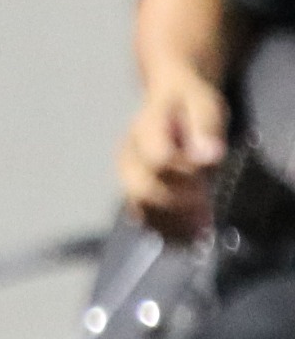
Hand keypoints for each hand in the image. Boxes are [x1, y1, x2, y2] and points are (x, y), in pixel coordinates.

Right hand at [121, 71, 227, 239]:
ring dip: (172, 224)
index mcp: (143, 130)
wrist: (170, 101)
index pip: (159, 159)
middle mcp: (128, 156)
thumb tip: (208, 156)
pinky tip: (190, 237)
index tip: (211, 171)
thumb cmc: (189, 102)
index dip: (186, 172)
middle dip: (177, 203)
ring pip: (140, 209)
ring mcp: (128, 177)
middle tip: (208, 210)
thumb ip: (205, 128)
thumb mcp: (204, 104)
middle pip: (141, 189)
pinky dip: (167, 232)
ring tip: (202, 231)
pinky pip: (144, 219)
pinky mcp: (135, 192)